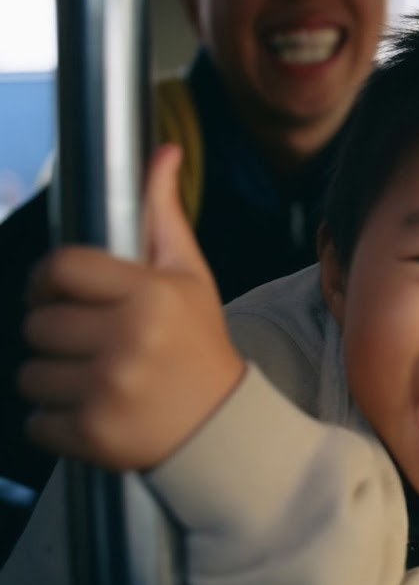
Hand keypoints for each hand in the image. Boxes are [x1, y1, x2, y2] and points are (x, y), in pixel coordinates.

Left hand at [20, 144, 244, 469]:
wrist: (223, 427)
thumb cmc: (198, 344)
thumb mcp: (189, 276)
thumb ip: (163, 216)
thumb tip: (162, 150)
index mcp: (151, 293)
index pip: (60, 268)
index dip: (48, 281)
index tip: (58, 293)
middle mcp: (129, 338)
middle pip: (38, 324)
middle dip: (56, 335)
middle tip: (91, 345)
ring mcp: (108, 389)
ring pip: (30, 374)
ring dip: (52, 380)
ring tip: (93, 381)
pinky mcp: (92, 434)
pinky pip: (36, 421)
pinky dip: (55, 422)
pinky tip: (93, 413)